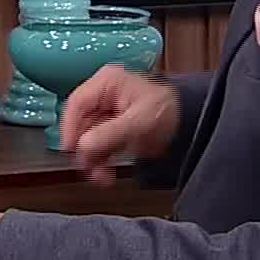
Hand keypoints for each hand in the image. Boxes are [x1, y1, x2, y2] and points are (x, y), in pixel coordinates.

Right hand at [62, 64, 180, 184]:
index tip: (71, 149)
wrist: (190, 122)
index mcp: (107, 83)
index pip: (77, 104)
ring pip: (87, 138)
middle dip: (84, 149)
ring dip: (91, 159)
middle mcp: (104, 95)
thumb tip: (83, 146)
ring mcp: (107, 113)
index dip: (70, 128)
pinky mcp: (113, 129)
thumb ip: (109, 134)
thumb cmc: (170, 109)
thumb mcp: (139, 121)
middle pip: (80, 124)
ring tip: (101, 176)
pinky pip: (98, 146)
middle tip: (88, 167)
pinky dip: (100, 161)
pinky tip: (105, 174)